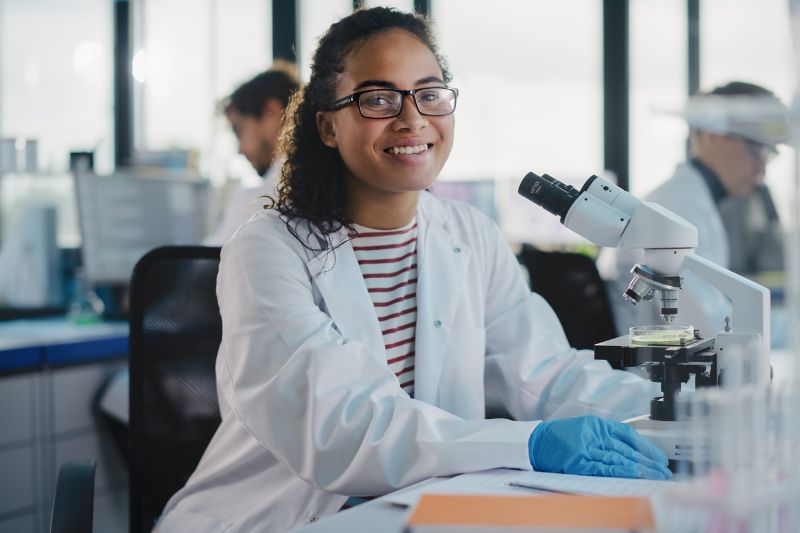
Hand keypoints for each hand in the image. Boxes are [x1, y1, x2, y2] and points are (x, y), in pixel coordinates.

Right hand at [528, 415, 670, 479]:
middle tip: (663, 469)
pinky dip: (620, 471)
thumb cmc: (558, 438)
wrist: (533, 442)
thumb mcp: (584, 430)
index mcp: (597, 424)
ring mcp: (585, 448)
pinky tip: (634, 474)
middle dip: (647, 460)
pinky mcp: (578, 462)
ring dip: (639, 467)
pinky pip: (604, 467)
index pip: (628, 435)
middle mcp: (593, 434)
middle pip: (627, 448)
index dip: (646, 447)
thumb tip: (631, 452)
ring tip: (655, 474)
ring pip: (619, 457)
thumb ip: (605, 438)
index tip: (660, 457)